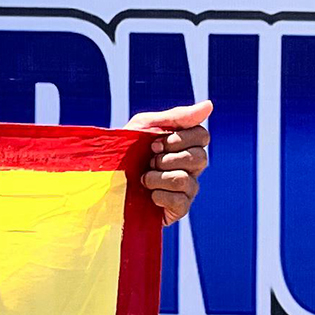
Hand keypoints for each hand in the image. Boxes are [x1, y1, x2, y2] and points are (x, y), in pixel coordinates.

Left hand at [124, 99, 210, 224]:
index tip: (154, 143)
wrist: (104, 182)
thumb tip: (209, 105)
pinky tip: (149, 196)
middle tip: (149, 161)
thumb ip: (176, 117)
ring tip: (144, 179)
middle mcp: (190, 167)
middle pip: (199, 158)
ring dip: (158, 177)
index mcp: (185, 145)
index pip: (202, 136)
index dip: (179, 139)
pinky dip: (160, 196)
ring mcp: (187, 189)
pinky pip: (180, 201)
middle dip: (167, 158)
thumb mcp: (145, 126)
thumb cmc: (124, 151)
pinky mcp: (178, 209)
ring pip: (185, 180)